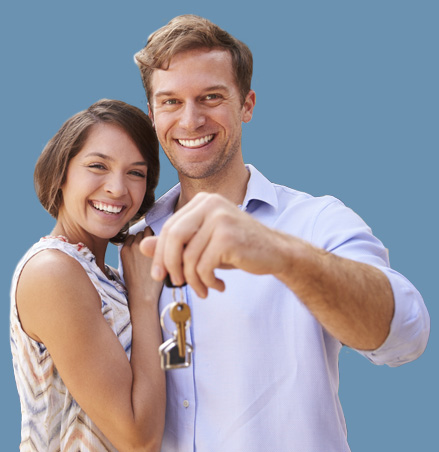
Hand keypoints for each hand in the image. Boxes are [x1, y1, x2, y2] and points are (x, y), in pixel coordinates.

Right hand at [121, 228, 163, 304]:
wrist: (143, 293)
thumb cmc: (137, 283)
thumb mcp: (127, 267)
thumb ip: (132, 254)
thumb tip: (139, 246)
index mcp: (124, 250)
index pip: (132, 236)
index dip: (140, 240)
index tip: (146, 247)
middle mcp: (132, 245)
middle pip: (141, 232)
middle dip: (147, 237)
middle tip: (155, 246)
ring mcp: (143, 246)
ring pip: (148, 231)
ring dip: (154, 236)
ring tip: (160, 246)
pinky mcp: (153, 248)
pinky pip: (157, 235)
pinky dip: (161, 239)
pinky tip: (164, 247)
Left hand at [139, 192, 287, 297]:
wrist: (276, 252)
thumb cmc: (238, 247)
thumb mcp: (203, 245)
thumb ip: (175, 244)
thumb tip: (143, 246)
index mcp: (203, 201)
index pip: (169, 227)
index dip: (160, 254)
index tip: (159, 274)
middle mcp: (211, 203)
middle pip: (173, 238)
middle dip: (170, 265)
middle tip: (175, 284)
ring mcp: (220, 218)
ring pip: (188, 256)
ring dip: (192, 280)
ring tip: (203, 289)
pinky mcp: (228, 236)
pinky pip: (204, 266)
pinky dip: (207, 282)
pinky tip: (218, 286)